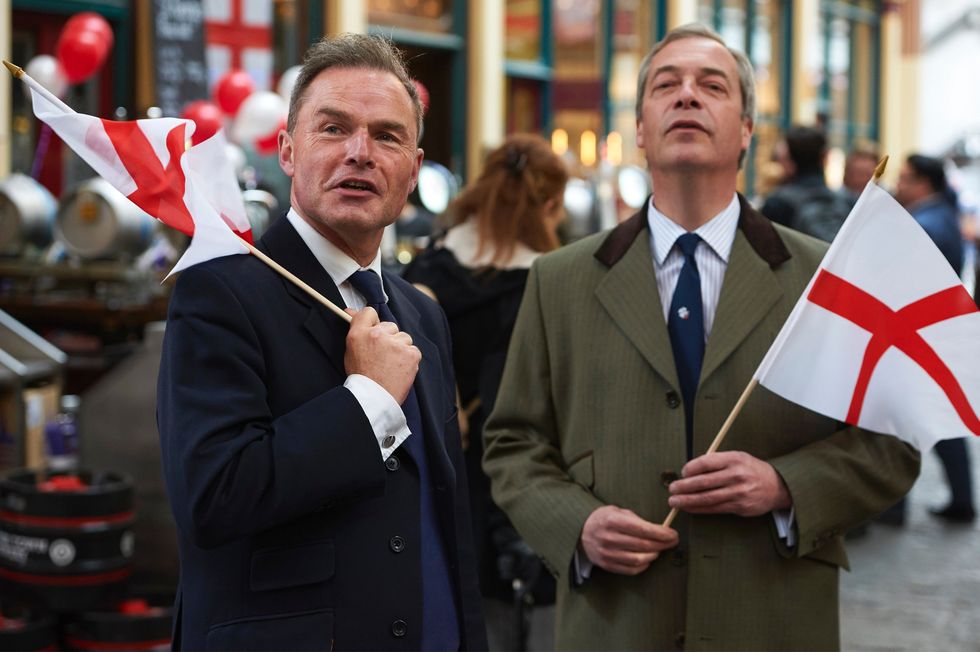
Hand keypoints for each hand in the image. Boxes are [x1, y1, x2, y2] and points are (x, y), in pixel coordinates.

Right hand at [344, 307, 420, 403]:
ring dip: (399, 348)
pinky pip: (413, 349)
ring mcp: (396, 344)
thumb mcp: (351, 351)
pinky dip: (409, 358)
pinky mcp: (411, 354)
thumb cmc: (361, 377)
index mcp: (360, 333)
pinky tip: (399, 369)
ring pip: (403, 337)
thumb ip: (355, 330)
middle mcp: (378, 335)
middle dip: (388, 337)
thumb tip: (350, 312)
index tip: (374, 329)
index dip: (372, 321)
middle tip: (382, 355)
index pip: (368, 312)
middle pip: (390, 325)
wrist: (374, 398)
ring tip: (391, 364)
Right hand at [580, 505, 677, 575]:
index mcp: (612, 521)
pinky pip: (631, 570)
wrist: (581, 532)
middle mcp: (608, 538)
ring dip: (653, 555)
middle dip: (662, 544)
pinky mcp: (606, 565)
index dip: (661, 533)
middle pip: (643, 545)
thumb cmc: (604, 519)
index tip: (673, 534)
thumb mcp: (616, 511)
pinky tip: (647, 558)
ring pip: (638, 559)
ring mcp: (606, 553)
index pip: (642, 529)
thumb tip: (660, 529)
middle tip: (672, 542)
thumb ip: (636, 519)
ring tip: (659, 549)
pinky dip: (644, 565)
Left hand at [667, 451, 790, 516]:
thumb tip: (689, 471)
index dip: (690, 468)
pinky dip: (699, 509)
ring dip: (687, 500)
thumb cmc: (750, 470)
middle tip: (671, 489)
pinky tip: (689, 508)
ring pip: (707, 498)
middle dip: (684, 487)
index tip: (682, 473)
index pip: (706, 462)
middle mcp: (737, 475)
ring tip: (674, 501)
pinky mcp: (740, 507)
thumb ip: (715, 461)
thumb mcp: (737, 457)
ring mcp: (739, 493)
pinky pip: (715, 509)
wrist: (777, 486)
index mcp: (734, 459)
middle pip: (704, 482)